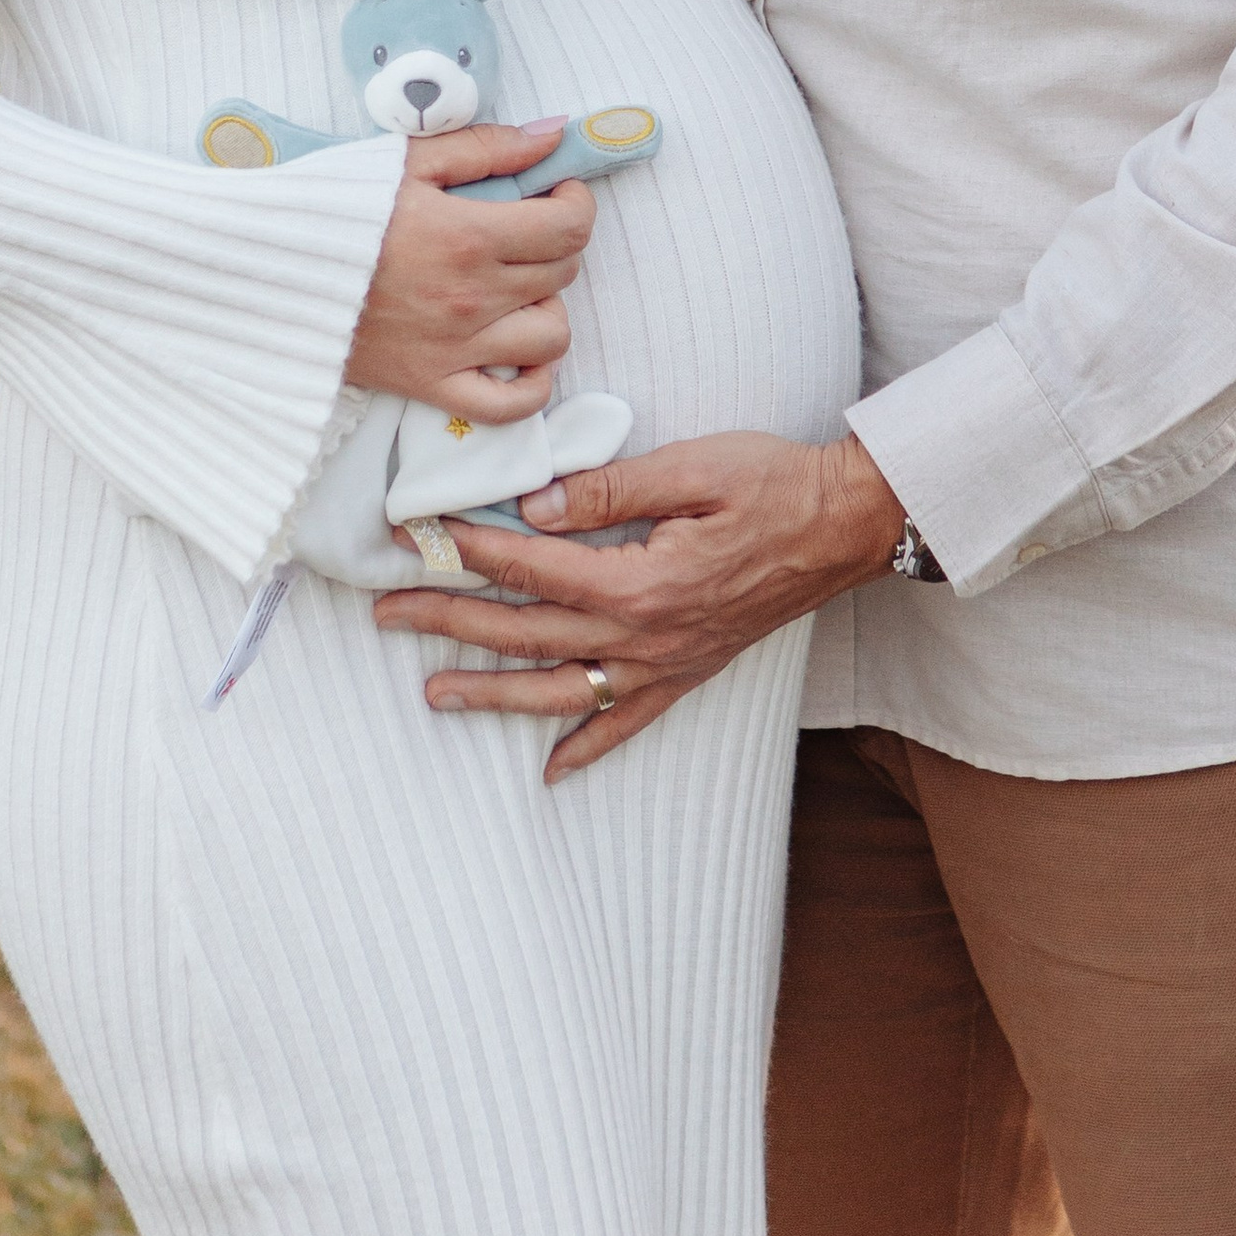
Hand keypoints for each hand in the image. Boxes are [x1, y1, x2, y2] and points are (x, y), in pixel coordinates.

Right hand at [346, 122, 595, 422]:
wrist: (259, 271)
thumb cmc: (329, 211)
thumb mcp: (405, 161)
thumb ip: (485, 147)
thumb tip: (552, 135)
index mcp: (468, 236)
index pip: (570, 227)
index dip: (575, 204)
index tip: (554, 194)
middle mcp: (471, 297)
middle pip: (562, 274)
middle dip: (554, 244)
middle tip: (521, 230)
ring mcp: (455, 348)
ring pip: (553, 337)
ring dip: (545, 307)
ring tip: (513, 287)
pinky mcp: (431, 385)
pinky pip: (512, 405)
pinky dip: (530, 382)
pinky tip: (514, 350)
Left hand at [372, 432, 905, 780]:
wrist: (846, 525)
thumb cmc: (774, 483)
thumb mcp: (692, 466)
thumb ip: (608, 490)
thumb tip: (534, 506)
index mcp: (642, 580)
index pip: (532, 565)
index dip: (470, 548)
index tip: (419, 533)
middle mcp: (647, 635)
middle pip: (528, 632)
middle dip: (450, 621)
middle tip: (389, 611)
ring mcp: (667, 662)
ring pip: (562, 689)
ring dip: (493, 693)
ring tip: (433, 694)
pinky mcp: (689, 673)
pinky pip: (628, 722)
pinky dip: (587, 747)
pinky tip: (550, 768)